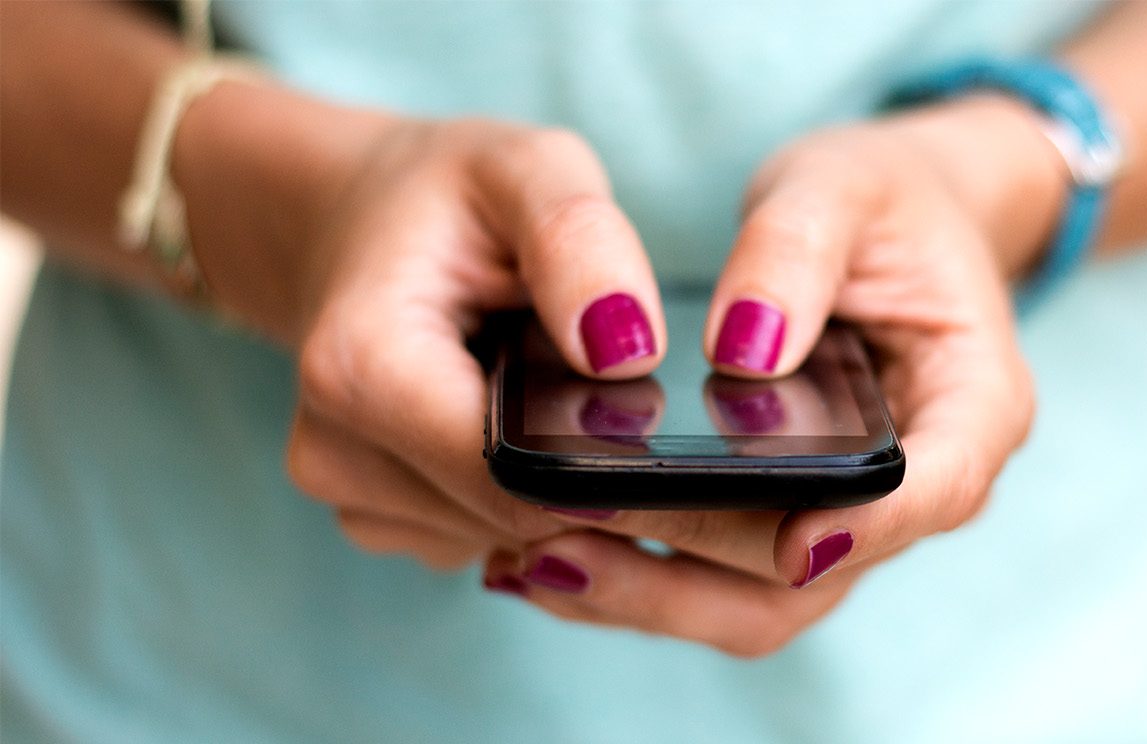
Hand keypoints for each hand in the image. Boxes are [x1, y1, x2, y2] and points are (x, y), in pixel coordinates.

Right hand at [176, 84, 668, 569]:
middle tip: (600, 380)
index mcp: (361, 368)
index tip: (647, 412)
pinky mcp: (379, 519)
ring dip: (557, 480)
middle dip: (585, 467)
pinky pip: (488, 538)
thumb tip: (627, 354)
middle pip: (517, 518)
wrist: (359, 220)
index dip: (600, 460)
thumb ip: (580, 243)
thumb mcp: (526, 169)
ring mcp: (350, 497)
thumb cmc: (449, 196)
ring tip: (543, 386)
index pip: (512, 478)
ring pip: (512, 539)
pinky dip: (524, 492)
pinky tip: (515, 421)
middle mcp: (335, 452)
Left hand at [485, 98, 1062, 655]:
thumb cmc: (878, 201)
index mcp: (971, 403)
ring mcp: (848, 516)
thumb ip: (795, 252)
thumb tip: (741, 348)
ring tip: (531, 560)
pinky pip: (718, 580)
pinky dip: (638, 577)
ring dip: (649, 597)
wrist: (883, 223)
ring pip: (758, 602)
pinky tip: (546, 549)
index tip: (789, 537)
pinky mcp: (785, 523)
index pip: (937, 487)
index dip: (868, 526)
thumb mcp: (840, 186)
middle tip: (567, 538)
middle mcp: (918, 485)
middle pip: (820, 571)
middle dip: (695, 572)